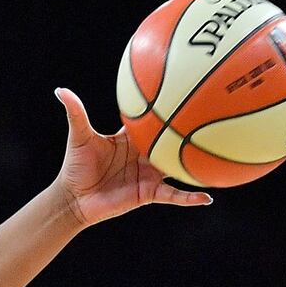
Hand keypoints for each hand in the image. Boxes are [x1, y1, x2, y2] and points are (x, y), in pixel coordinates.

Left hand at [51, 88, 212, 225]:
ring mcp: (149, 174)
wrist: (73, 198)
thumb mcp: (79, 137)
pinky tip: (207, 198)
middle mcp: (145, 154)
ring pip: (179, 166)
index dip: (171, 106)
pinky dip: (189, 198)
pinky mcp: (148, 194)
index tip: (190, 88)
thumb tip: (61, 90)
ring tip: (225, 155)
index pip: (156, 119)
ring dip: (198, 163)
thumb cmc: (75, 166)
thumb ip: (76, 113)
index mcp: (133, 137)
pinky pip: (173, 196)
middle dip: (193, 130)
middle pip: (174, 140)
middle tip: (218, 116)